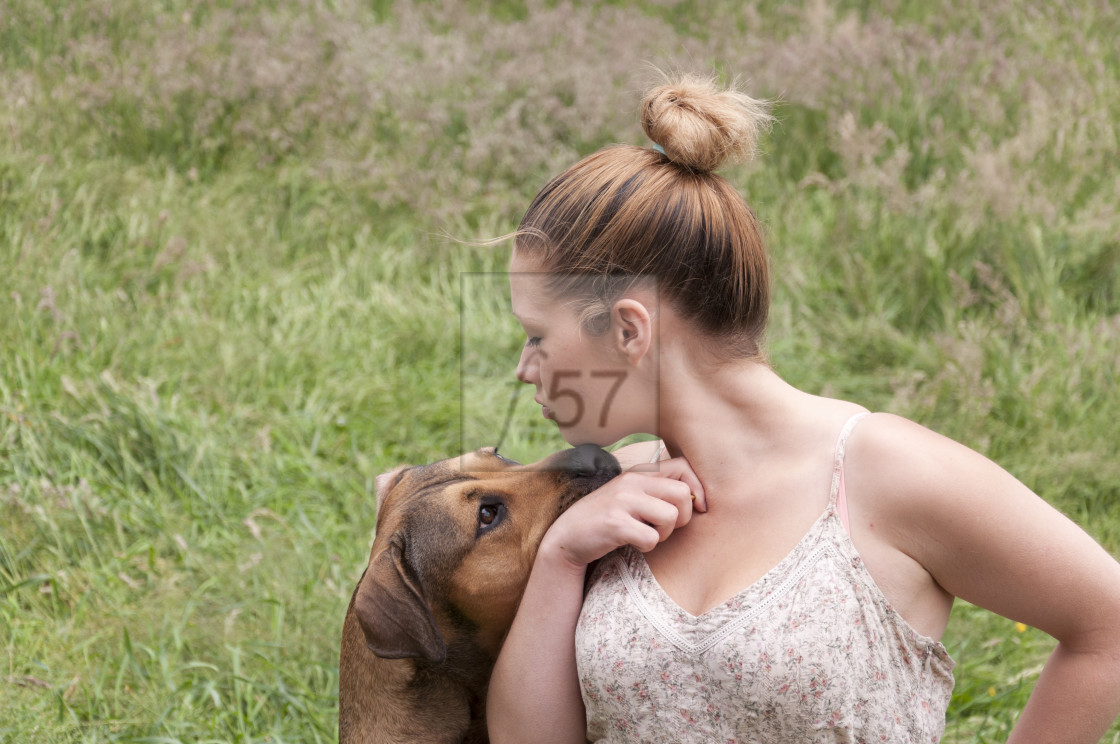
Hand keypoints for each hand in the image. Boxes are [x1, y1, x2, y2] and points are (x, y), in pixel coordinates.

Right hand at [539, 456, 705, 570]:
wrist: (567, 537)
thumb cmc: (608, 519)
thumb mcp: (632, 496)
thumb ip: (659, 491)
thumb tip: (699, 499)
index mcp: (639, 472)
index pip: (684, 466)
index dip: (699, 488)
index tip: (697, 508)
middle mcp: (631, 481)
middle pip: (683, 493)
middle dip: (682, 517)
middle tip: (664, 527)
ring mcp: (622, 501)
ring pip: (671, 517)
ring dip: (664, 534)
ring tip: (646, 535)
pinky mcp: (615, 523)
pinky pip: (651, 538)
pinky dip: (646, 547)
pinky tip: (632, 543)